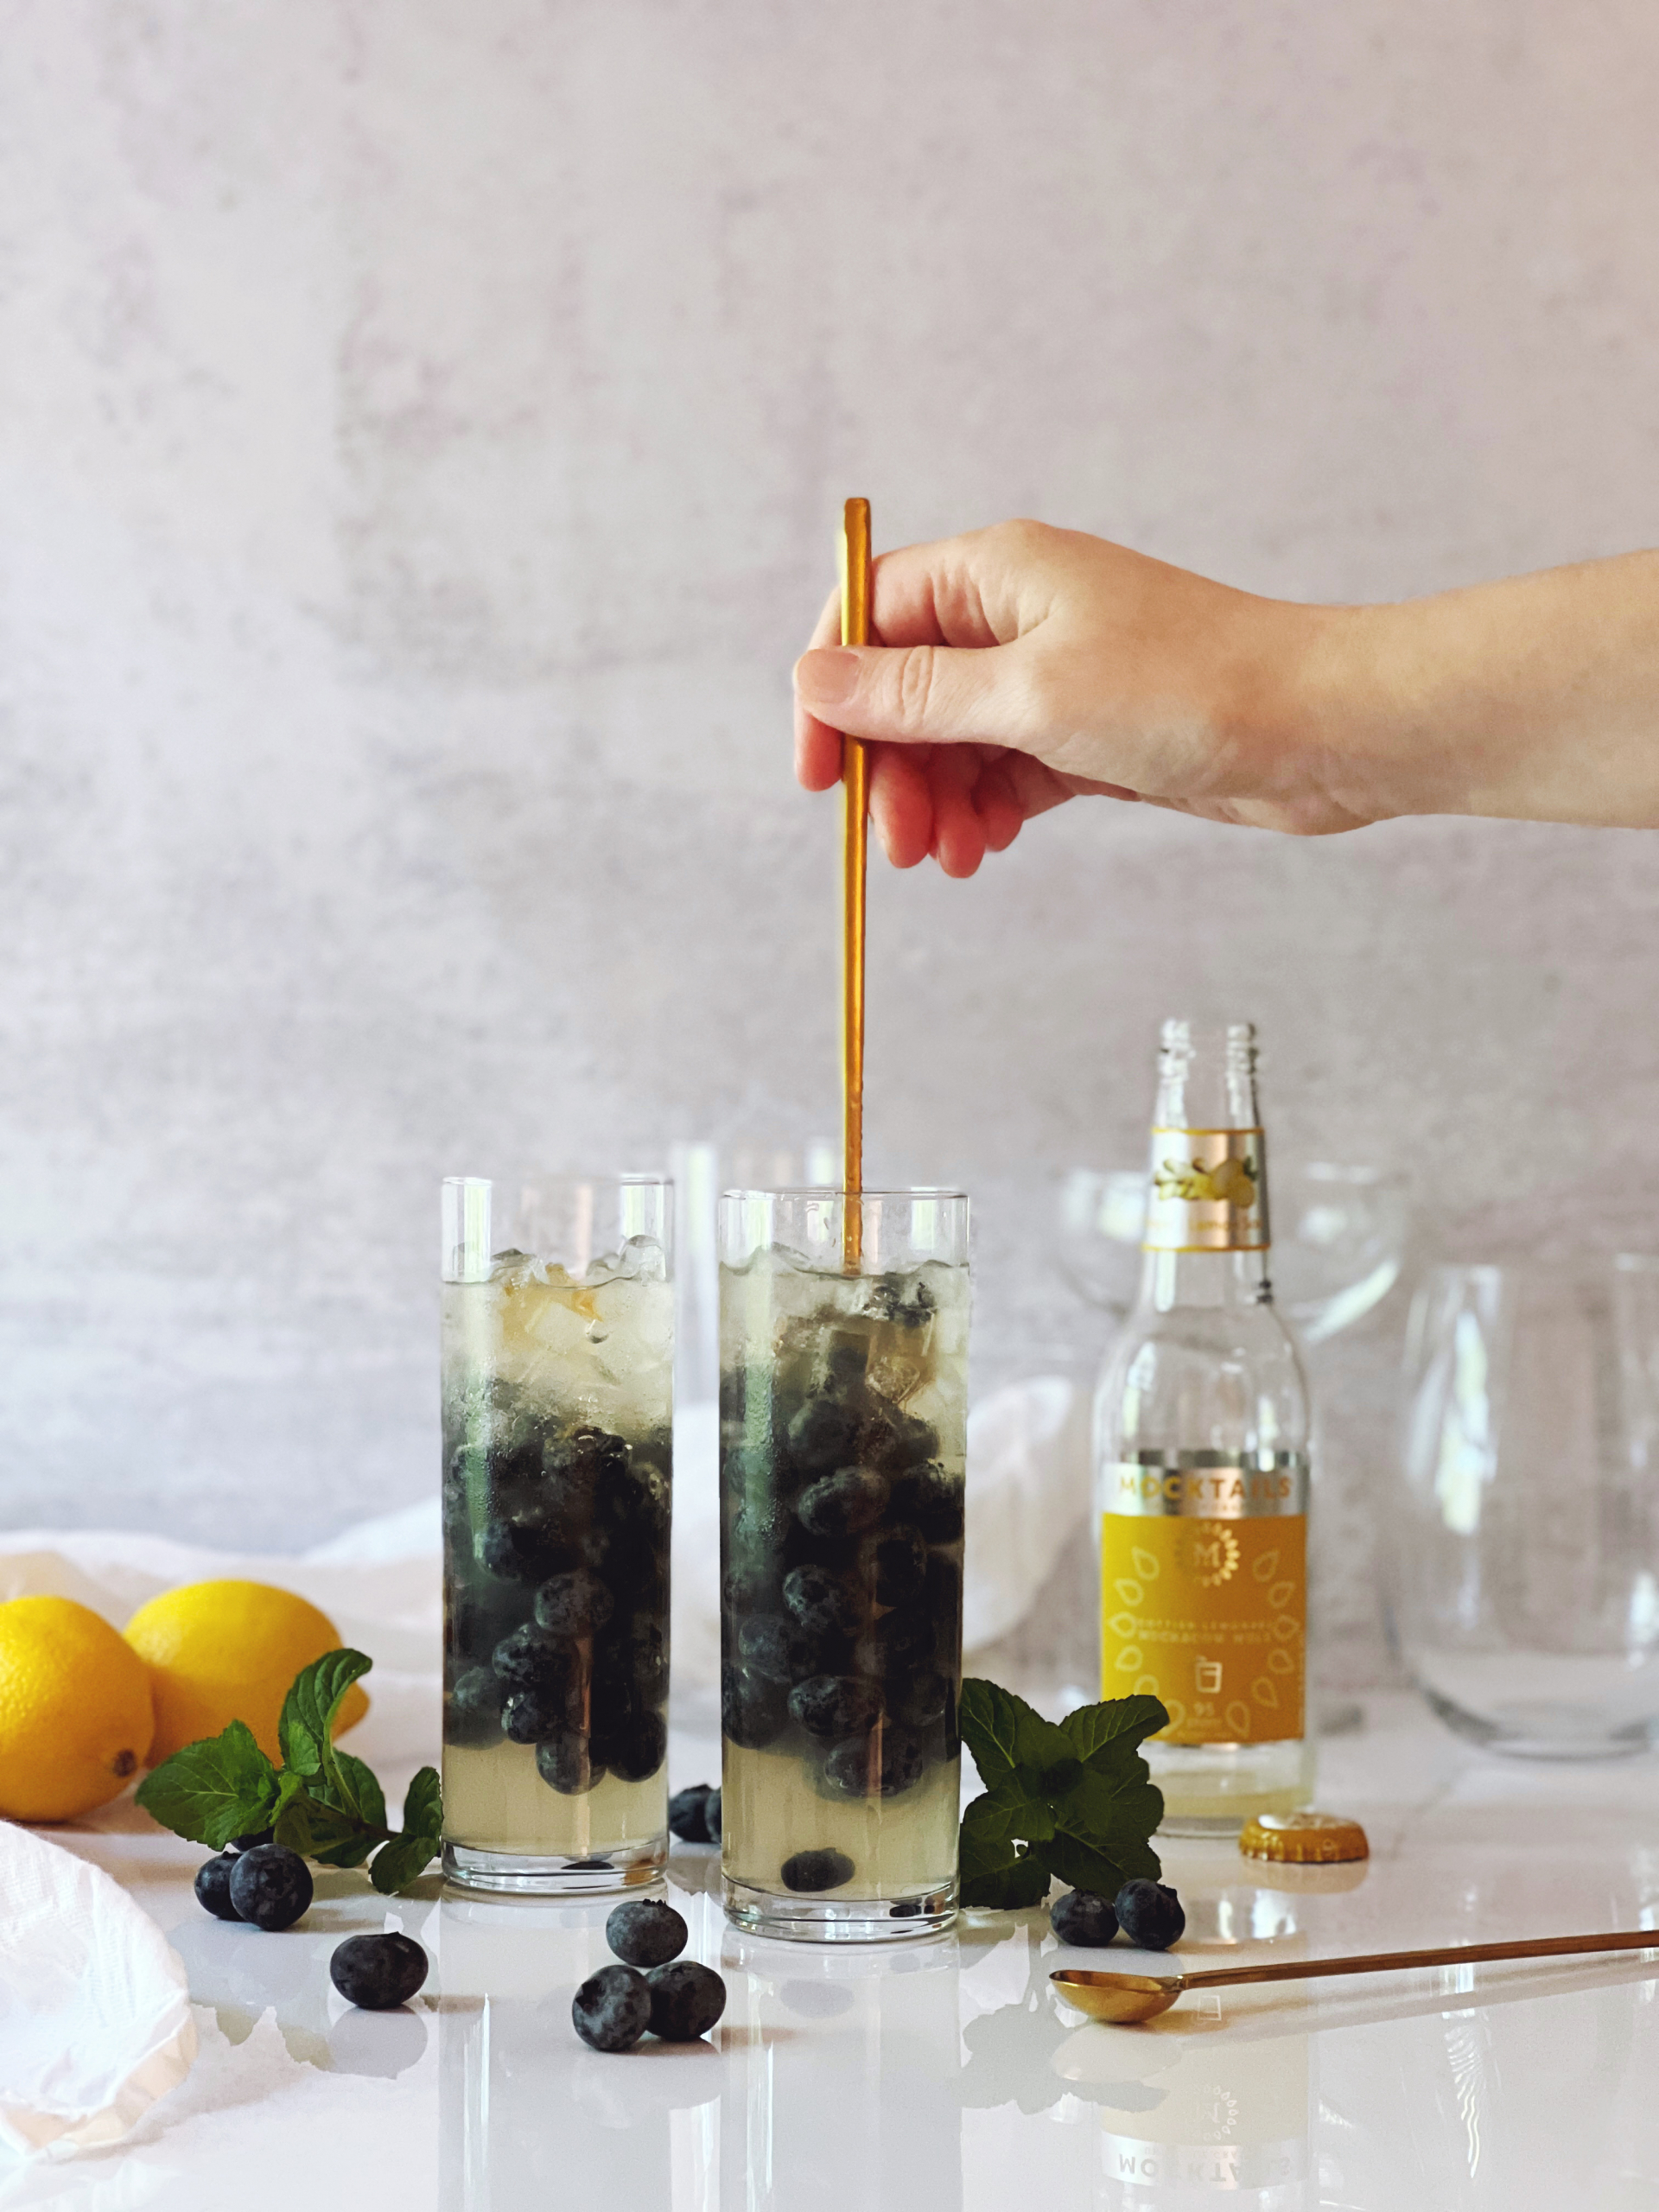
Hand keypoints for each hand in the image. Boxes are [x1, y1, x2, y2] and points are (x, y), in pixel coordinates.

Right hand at [792, 520, 1364, 877]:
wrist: (1319, 730)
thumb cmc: (1190, 689)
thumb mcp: (1029, 695)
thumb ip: (914, 694)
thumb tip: (814, 678)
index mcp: (996, 573)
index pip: (869, 615)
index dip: (830, 691)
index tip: (818, 773)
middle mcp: (1018, 613)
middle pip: (905, 688)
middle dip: (889, 769)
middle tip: (895, 845)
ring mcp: (1055, 672)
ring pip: (953, 739)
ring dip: (936, 801)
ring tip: (951, 859)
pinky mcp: (1090, 728)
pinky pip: (1005, 769)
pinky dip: (986, 808)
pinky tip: (988, 847)